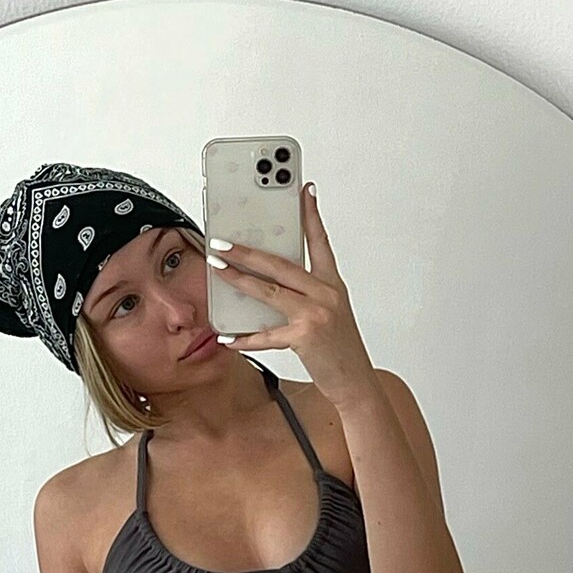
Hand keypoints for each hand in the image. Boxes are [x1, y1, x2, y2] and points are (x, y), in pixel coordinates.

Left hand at [206, 183, 378, 409]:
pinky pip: (267, 335)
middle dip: (248, 250)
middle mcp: (326, 294)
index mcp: (332, 284)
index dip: (310, 214)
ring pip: (270, 290)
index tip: (302, 190)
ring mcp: (316, 314)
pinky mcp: (305, 336)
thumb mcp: (329, 312)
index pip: (319, 241)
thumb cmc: (340, 348)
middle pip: (281, 264)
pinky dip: (246, 337)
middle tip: (222, 241)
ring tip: (217, 268)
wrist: (356, 381)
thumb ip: (304, 293)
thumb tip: (266, 281)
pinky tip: (228, 336)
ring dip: (239, 278)